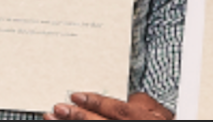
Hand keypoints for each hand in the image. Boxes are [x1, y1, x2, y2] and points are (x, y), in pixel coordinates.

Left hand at [45, 92, 172, 119]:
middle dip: (76, 114)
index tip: (76, 94)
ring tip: (51, 117)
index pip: (115, 108)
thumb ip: (146, 104)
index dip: (94, 101)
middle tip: (57, 107)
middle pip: (98, 121)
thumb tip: (134, 97)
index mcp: (140, 119)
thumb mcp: (161, 114)